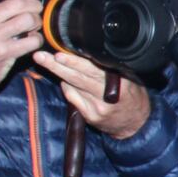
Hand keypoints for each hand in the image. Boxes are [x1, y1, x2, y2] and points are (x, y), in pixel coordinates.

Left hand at [33, 51, 151, 138]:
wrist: (136, 123)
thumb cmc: (132, 95)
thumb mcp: (128, 78)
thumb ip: (109, 68)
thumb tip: (84, 53)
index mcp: (120, 82)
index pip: (94, 69)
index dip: (75, 61)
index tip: (60, 54)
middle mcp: (107, 95)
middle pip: (78, 77)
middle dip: (57, 65)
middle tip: (41, 56)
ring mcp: (97, 107)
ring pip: (72, 86)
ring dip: (58, 73)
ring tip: (44, 60)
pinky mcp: (90, 116)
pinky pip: (72, 97)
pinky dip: (67, 87)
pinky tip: (66, 81)